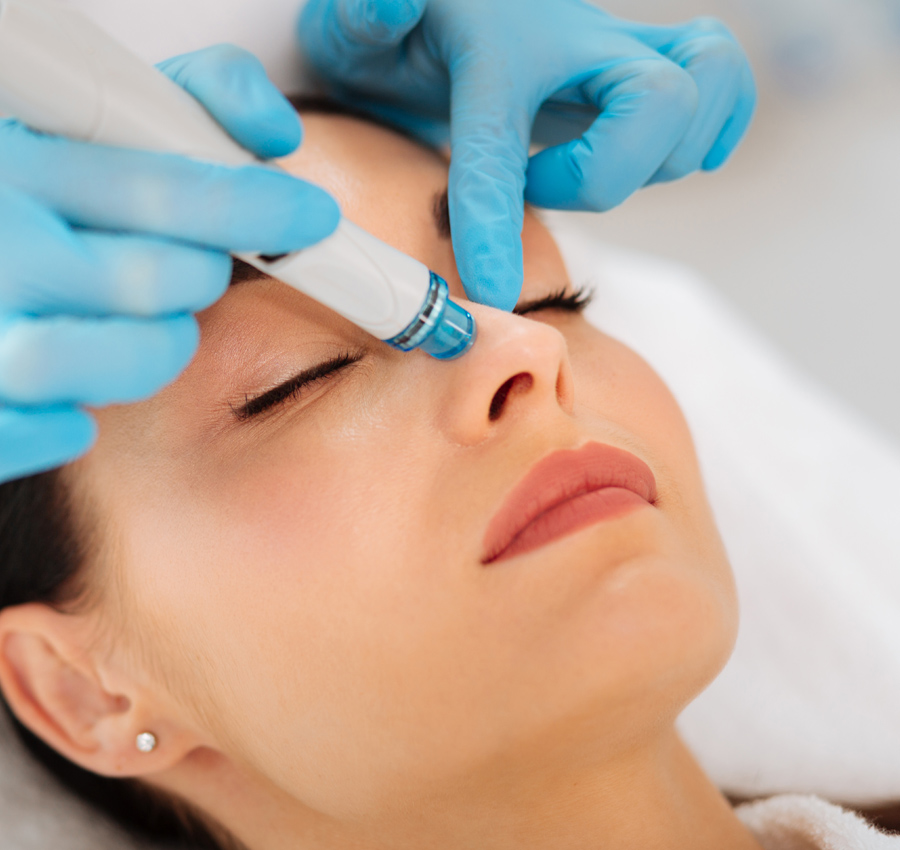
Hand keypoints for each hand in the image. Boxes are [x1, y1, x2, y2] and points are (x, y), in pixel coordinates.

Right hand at [0, 45, 339, 482]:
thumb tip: (277, 134)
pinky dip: (76, 416)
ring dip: (163, 343)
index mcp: (19, 158)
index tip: (312, 216)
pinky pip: (56, 431)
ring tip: (142, 320)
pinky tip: (78, 390)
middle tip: (193, 264)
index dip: (255, 205)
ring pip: (136, 357)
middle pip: (161, 280)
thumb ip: (195, 100)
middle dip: (202, 273)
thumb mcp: (97, 115)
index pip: (163, 188)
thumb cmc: (30, 188)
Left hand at [299, 0, 755, 309]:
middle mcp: (578, 36)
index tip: (488, 291)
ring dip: (657, 160)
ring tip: (585, 171)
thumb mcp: (362, 29)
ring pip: (704, 96)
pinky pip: (721, 88)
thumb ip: (366, 20)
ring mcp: (622, 48)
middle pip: (661, 103)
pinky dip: (712, 131)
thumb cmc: (401, 30)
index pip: (503, 139)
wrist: (444, 9)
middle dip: (606, 177)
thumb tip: (389, 0)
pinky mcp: (646, 68)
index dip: (497, 220)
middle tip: (543, 185)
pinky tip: (654, 158)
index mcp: (498, 40)